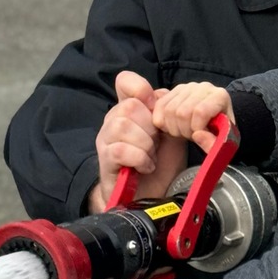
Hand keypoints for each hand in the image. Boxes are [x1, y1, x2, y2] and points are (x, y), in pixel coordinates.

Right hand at [89, 71, 188, 212]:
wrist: (151, 197)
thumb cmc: (160, 165)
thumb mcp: (172, 135)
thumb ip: (169, 114)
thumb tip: (163, 95)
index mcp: (130, 109)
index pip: (125, 82)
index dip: (139, 88)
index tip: (153, 108)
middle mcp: (114, 120)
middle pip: (128, 106)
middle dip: (149, 128)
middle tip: (155, 145)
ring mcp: (106, 139)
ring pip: (122, 126)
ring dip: (144, 144)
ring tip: (151, 157)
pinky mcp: (105, 159)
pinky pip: (120, 149)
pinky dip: (138, 159)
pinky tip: (145, 167)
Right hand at [151, 82, 234, 152]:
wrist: (212, 123)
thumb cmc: (218, 134)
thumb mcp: (222, 144)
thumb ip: (213, 144)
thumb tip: (197, 135)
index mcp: (220, 96)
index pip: (200, 112)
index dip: (196, 130)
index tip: (199, 136)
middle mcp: (204, 87)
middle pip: (182, 112)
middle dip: (183, 131)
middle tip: (190, 135)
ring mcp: (187, 87)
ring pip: (169, 110)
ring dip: (172, 127)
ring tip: (182, 131)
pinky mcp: (174, 90)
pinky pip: (159, 106)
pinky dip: (161, 121)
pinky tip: (171, 126)